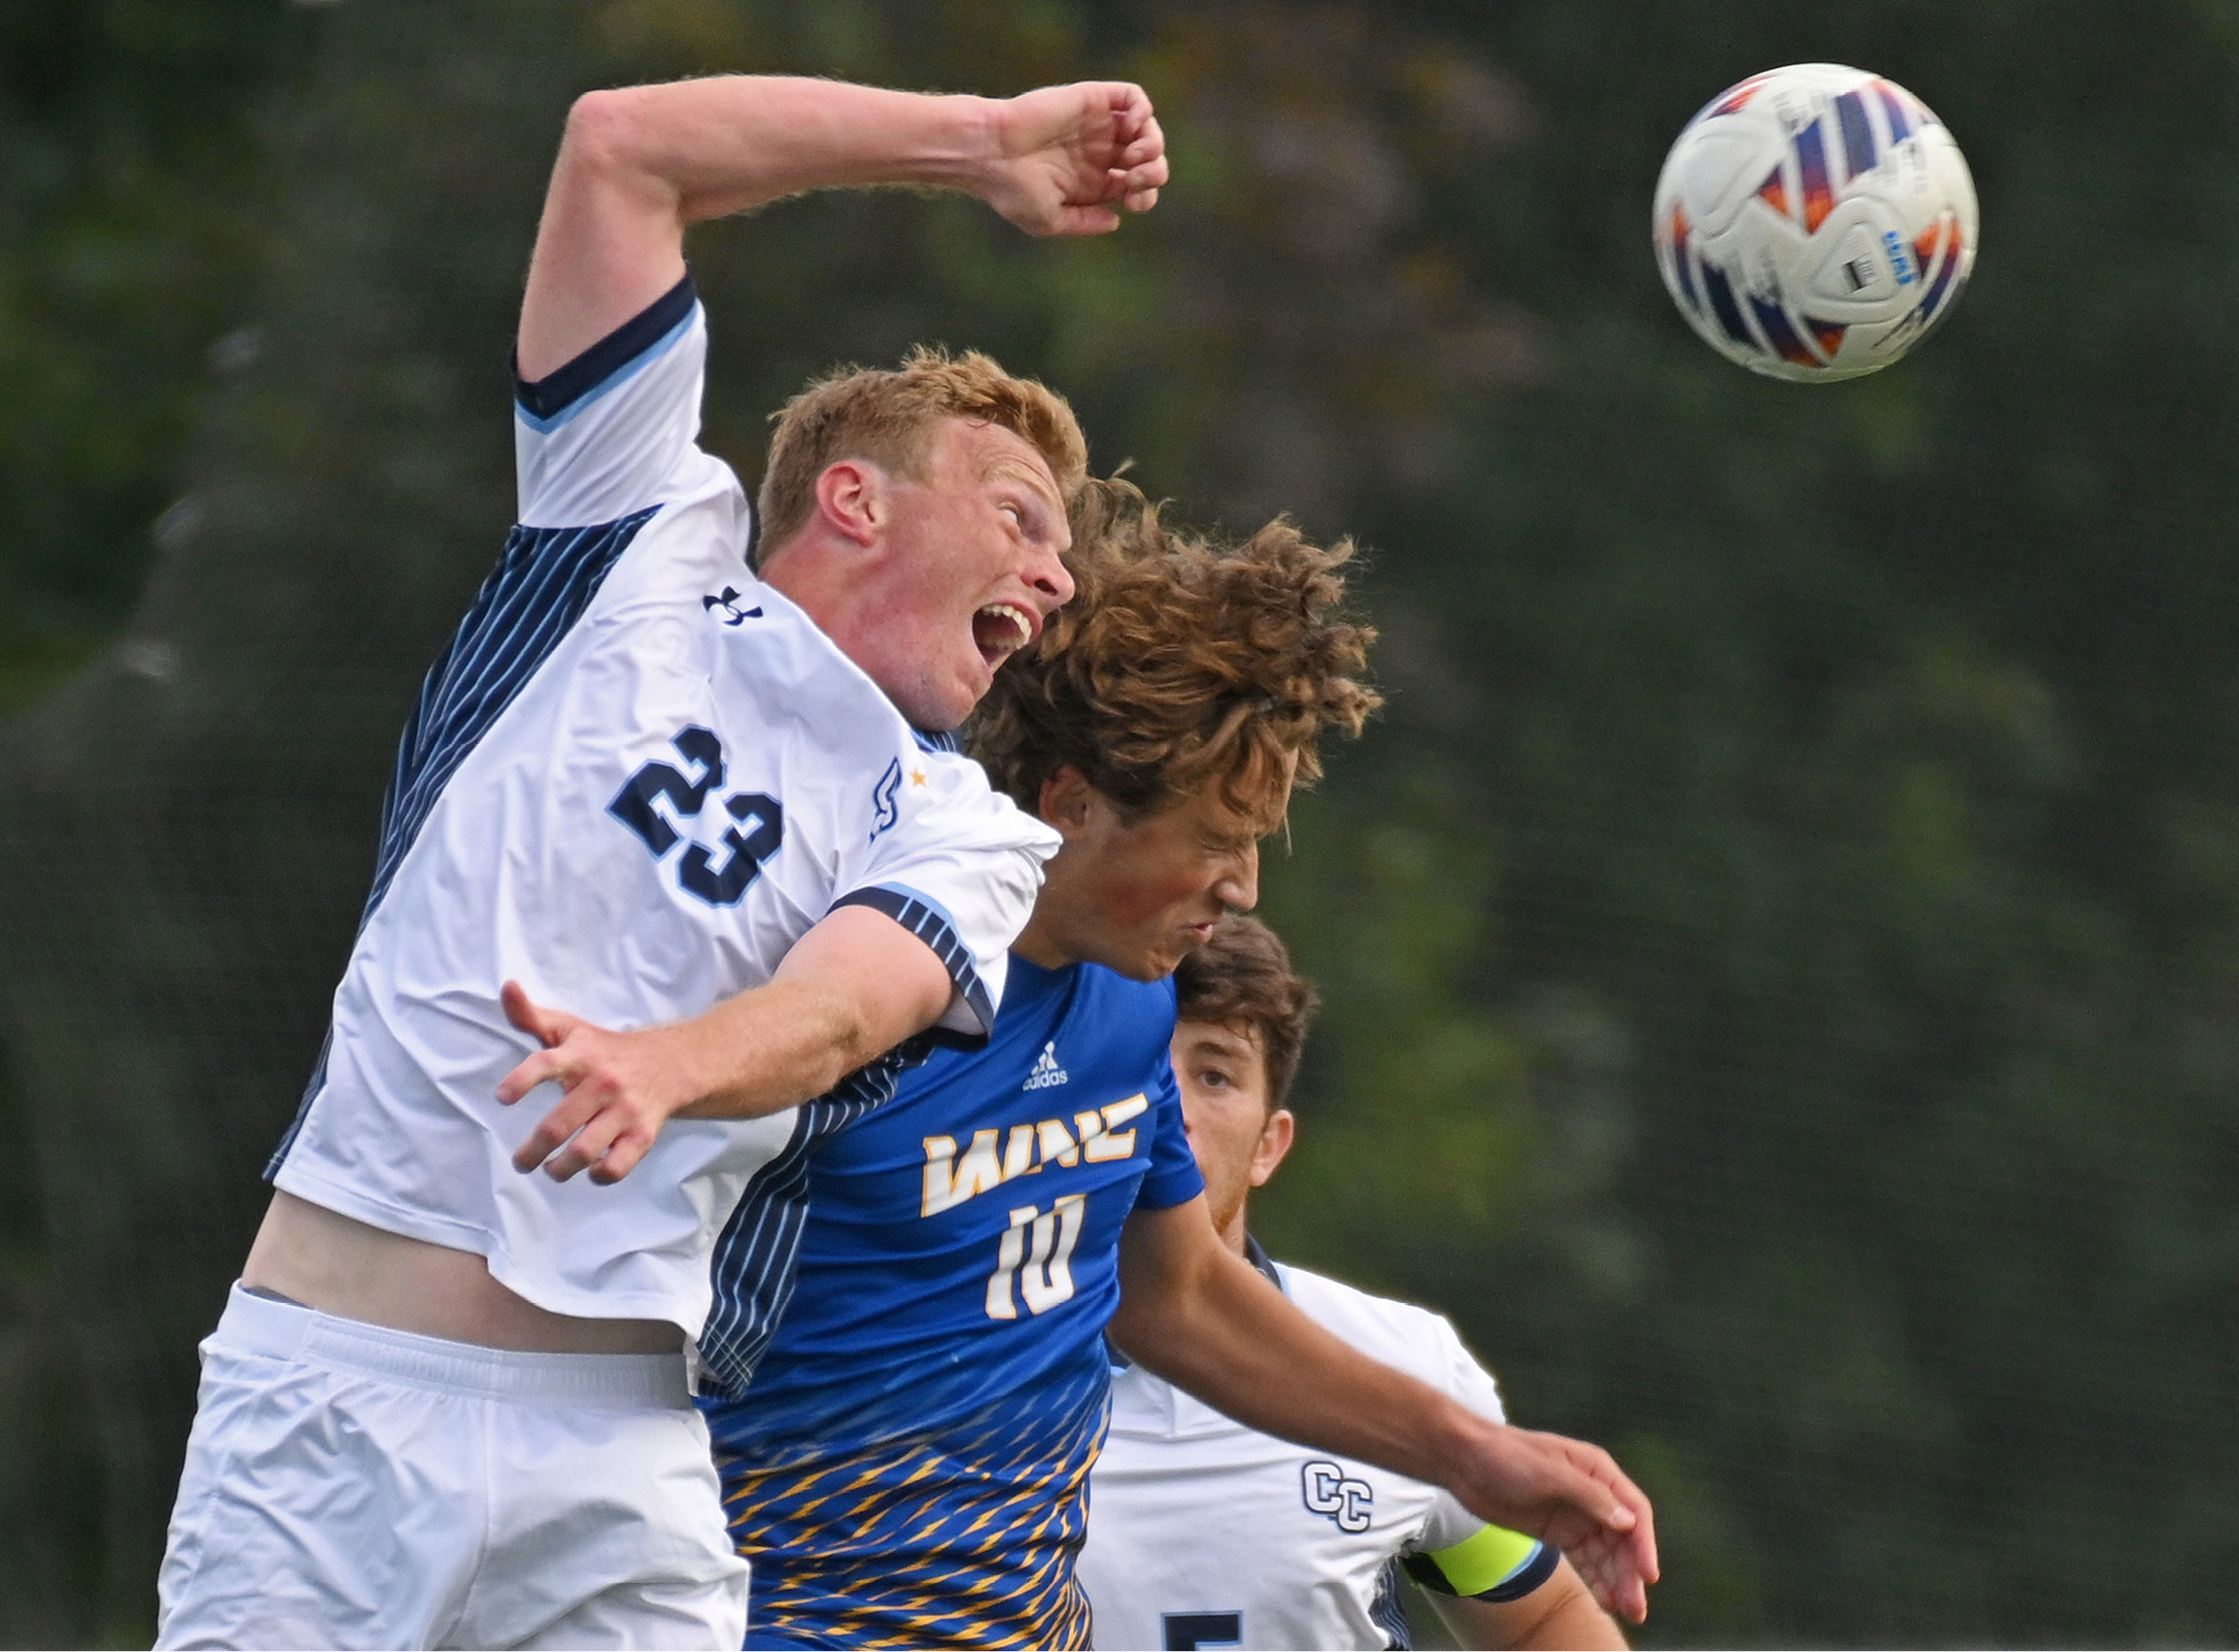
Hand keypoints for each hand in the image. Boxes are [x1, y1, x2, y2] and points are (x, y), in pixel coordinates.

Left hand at [495, 981, 699, 1183]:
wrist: (670, 1063)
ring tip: (550, 1169)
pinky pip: (618, 1165)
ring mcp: (625, 1111)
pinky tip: (589, 1171)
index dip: (523, 1080)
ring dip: (560, 1168)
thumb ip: (530, 1015)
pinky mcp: (643, 1135)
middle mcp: (602, 1083)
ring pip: (586, 1150)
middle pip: (560, 1124)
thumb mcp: (570, 1029)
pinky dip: (600, 1175)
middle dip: (533, 1150)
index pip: (548, 1064)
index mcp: (581, 1056)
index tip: (502, 1098)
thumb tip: (507, 987)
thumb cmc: (605, 1050)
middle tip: (521, 1161)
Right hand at [977, 81, 1167, 235]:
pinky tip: (1133, 127)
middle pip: (1148, 160)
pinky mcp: (1091, 99)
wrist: (989, 153)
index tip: (1131, 201)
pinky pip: (1132, 97)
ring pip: (1146, 128)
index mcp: (1092, 182)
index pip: (1137, 187)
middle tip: (1135, 178)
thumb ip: (1084, 224)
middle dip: (1154, 172)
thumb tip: (1117, 220)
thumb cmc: (1011, 190)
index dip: (1146, 196)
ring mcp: (1097, 125)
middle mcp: (1098, 152)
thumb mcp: (1049, 221)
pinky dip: (1144, 110)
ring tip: (1134, 156)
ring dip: (1153, 144)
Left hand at [1449, 1423, 1659, 1623]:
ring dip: (1618, 1581)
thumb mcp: (1548, 1473)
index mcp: (1597, 1470)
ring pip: (1606, 1553)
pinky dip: (1597, 1579)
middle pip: (1623, 1538)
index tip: (1648, 1576)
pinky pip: (1584, 1559)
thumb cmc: (1505, 1457)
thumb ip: (1588, 1496)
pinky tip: (1607, 1601)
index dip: (1644, 1544)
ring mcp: (1575, 1514)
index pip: (1634, 1510)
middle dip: (1631, 1572)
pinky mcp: (1556, 1531)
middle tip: (1636, 1608)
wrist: (1463, 1461)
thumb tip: (1628, 1522)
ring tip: (1627, 1612)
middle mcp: (1592, 1493)